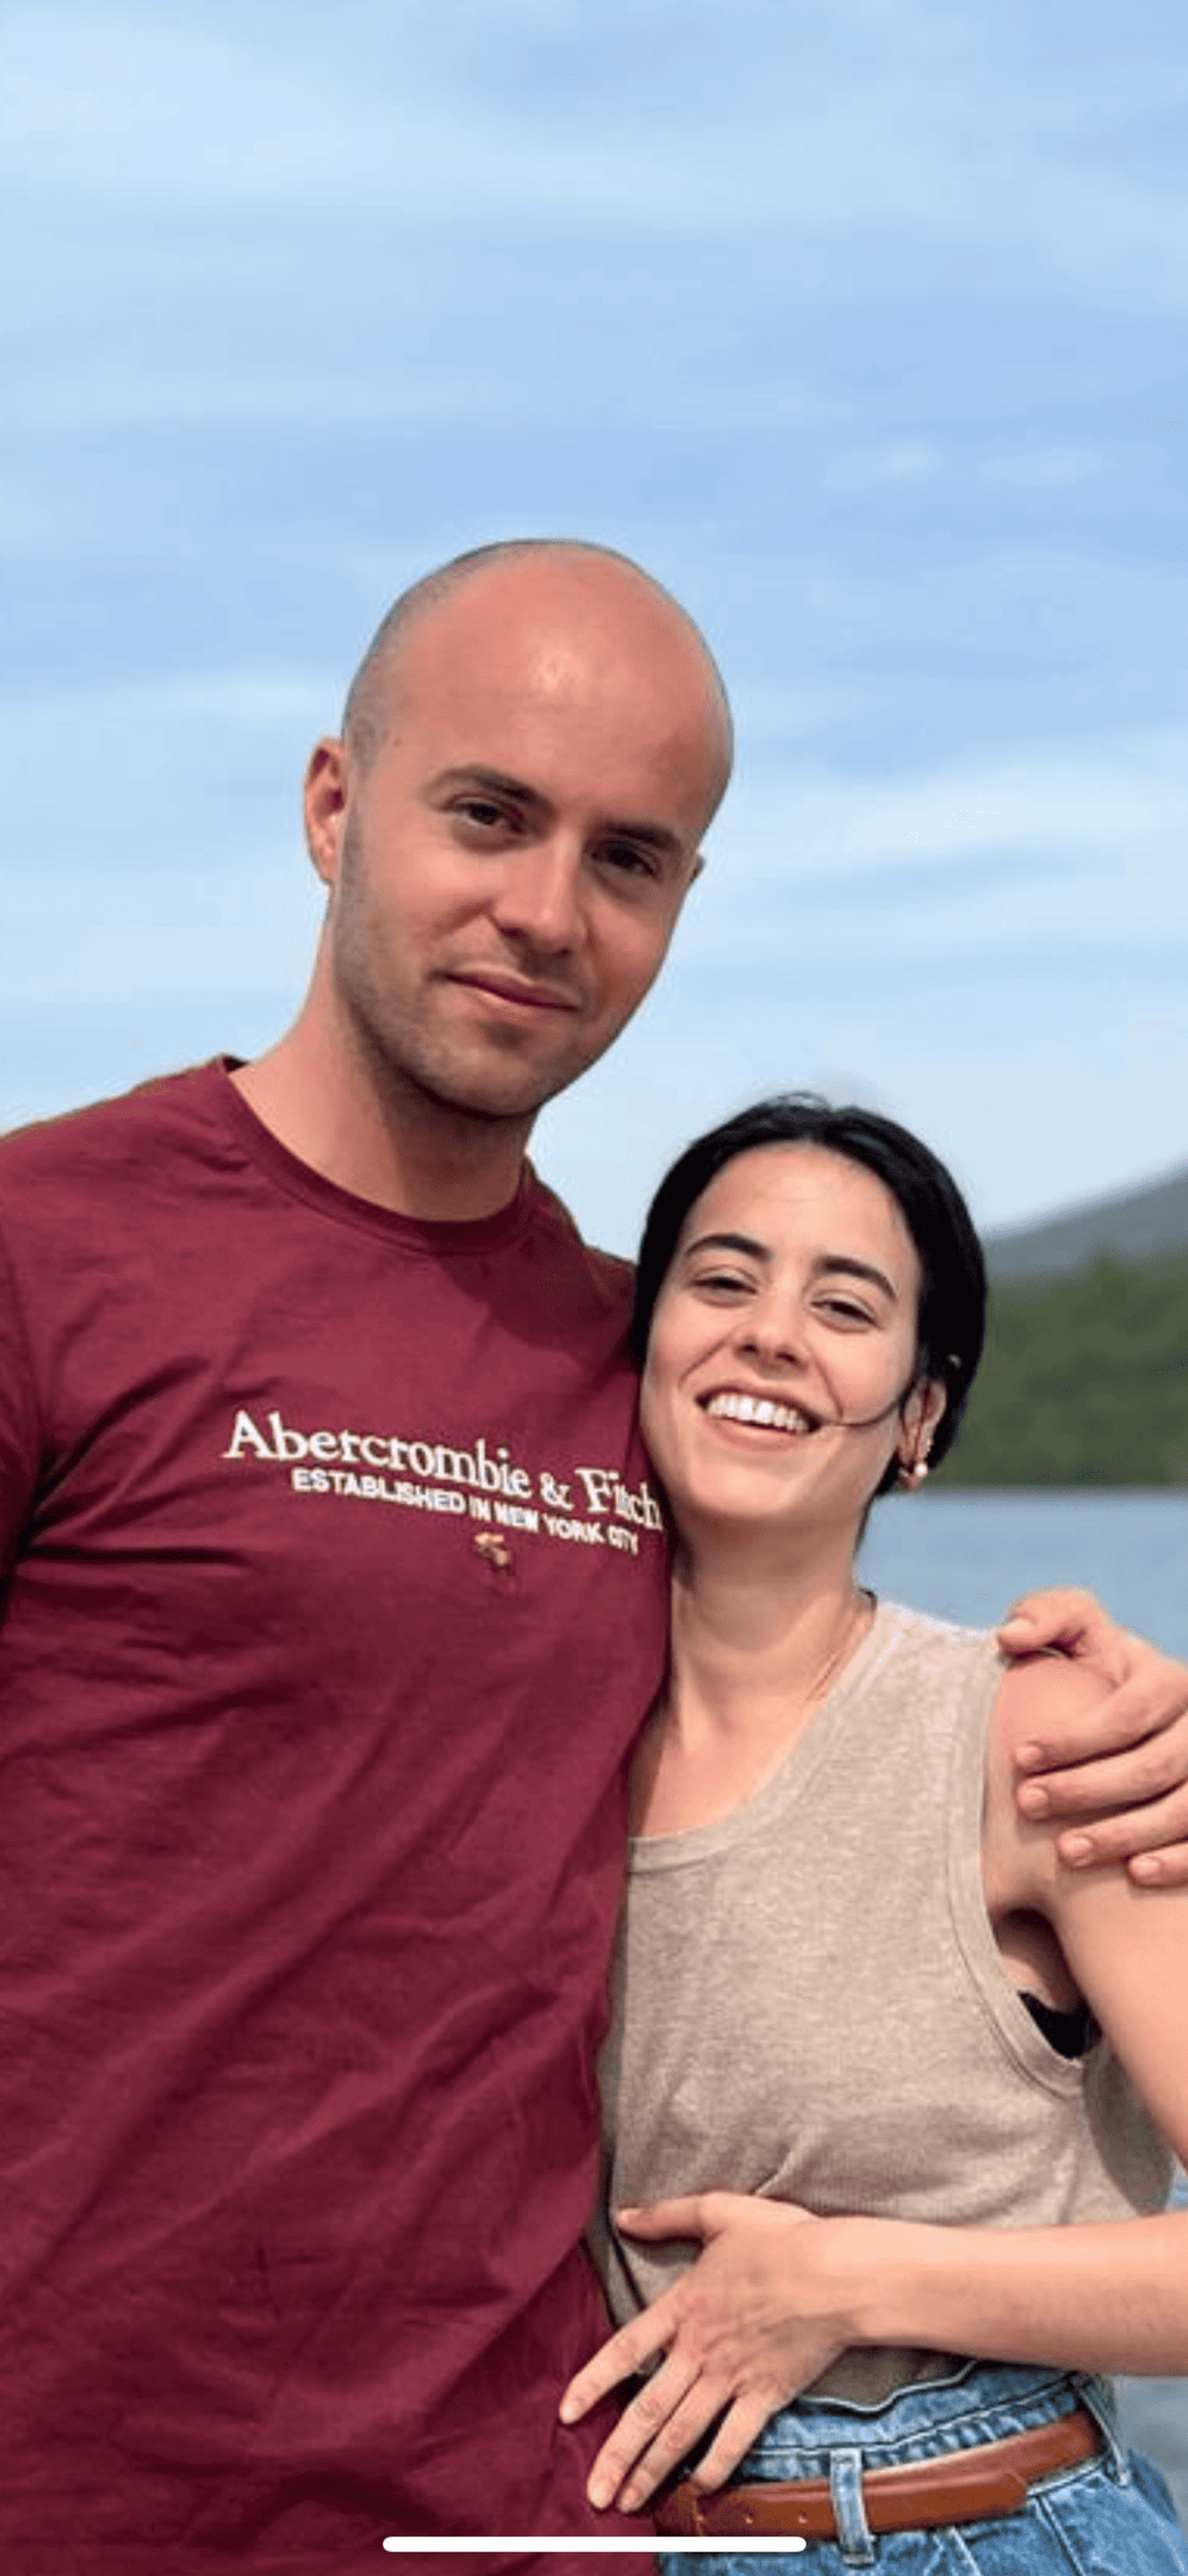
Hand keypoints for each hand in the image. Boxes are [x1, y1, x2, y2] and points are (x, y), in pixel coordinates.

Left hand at [559, 2193, 860, 2511]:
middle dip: (617, 2455)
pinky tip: (698, 2488)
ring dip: (653, 2471)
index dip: (592, 2383)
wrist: (837, 2276)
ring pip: (682, 2433)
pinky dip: (714, 2468)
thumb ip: (667, 2216)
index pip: (625, 2351)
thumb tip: (623, 2216)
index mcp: (683, 2308)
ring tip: (630, 2503)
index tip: (566, 2414)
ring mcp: (732, 2377)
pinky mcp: (766, 2396)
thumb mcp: (718, 2212)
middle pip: (648, 2410)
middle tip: (595, 2493)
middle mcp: (700, 2350)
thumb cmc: (781, 2239)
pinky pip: (733, 2441)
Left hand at [998, 1587, 1187, 1884]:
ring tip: (1067, 1852)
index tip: (1019, 1759)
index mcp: (1169, 1681)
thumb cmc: (1097, 1681)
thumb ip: (1047, 1617)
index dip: (1074, 1738)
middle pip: (1152, 1766)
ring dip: (1124, 1834)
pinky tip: (1135, 1873)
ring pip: (1182, 1809)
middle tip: (1029, 1805)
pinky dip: (1176, 1861)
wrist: (1138, 1728)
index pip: (1127, 1713)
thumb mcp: (1082, 1640)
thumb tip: (1011, 1635)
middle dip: (1085, 1789)